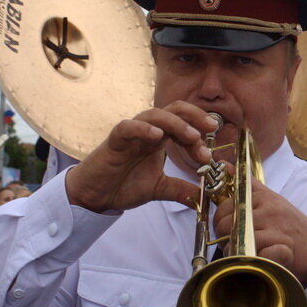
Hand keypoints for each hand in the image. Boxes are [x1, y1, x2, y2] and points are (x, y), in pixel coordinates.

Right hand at [65, 102, 216, 212]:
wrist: (95, 195)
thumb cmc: (123, 185)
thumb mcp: (160, 189)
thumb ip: (181, 190)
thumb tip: (205, 196)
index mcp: (160, 139)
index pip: (185, 124)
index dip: (200, 135)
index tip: (209, 155)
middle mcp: (148, 131)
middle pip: (174, 110)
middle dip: (195, 116)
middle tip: (211, 129)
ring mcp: (132, 133)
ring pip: (155, 114)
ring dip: (177, 123)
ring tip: (192, 136)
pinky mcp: (115, 140)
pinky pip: (128, 126)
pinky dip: (143, 128)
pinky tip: (157, 135)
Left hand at [213, 179, 306, 285]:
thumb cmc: (289, 224)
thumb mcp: (271, 198)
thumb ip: (248, 185)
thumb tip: (225, 165)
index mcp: (263, 198)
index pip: (225, 208)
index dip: (221, 221)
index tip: (228, 229)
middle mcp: (269, 211)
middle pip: (228, 225)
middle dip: (226, 238)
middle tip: (236, 244)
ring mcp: (276, 230)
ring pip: (238, 241)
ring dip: (237, 253)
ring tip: (246, 254)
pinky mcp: (282, 251)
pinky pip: (256, 257)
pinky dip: (255, 262)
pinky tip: (260, 260)